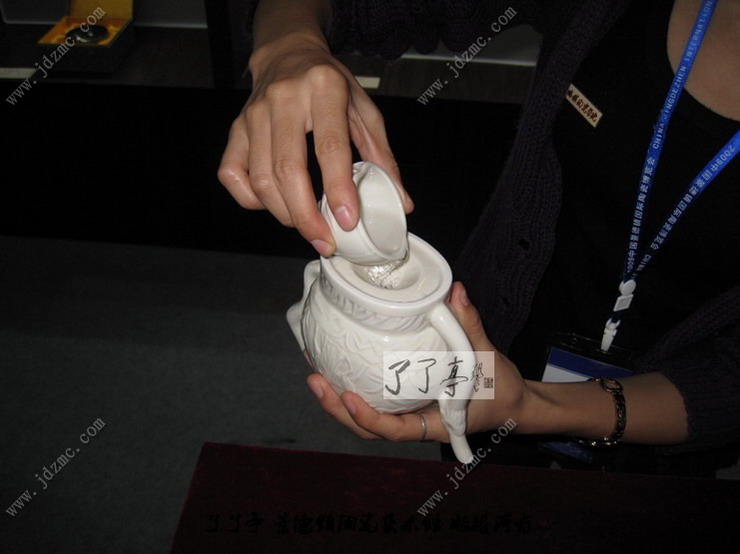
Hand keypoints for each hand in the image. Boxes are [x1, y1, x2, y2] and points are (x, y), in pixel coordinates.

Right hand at [218, 35, 412, 256]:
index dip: (338, 187)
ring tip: (308, 225)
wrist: (287, 54)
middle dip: (306, 216)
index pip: (329, 146)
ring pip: (260, 179)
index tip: (348, 220)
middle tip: (325, 241)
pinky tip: (274, 203)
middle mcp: (284, 99)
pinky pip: (232, 175)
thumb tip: (401, 203)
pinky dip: (252, 200)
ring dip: (285, 214)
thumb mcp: (364, 110)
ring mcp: (253, 115)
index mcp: (324, 88)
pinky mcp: (236, 129)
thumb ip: (382, 156)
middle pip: (286, 170)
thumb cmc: (329, 85)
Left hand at [305, 282, 531, 442]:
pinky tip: (334, 366)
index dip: (369, 418)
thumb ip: (470, 325)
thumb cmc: (501, 389)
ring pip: (366, 418)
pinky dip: (352, 387)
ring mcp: (408, 413)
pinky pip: (374, 400)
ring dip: (338, 401)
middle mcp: (416, 422)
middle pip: (369, 428)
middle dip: (338, 409)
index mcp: (436, 422)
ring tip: (315, 373)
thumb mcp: (489, 357)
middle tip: (315, 380)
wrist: (511, 403)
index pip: (396, 430)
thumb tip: (455, 292)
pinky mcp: (405, 401)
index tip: (348, 398)